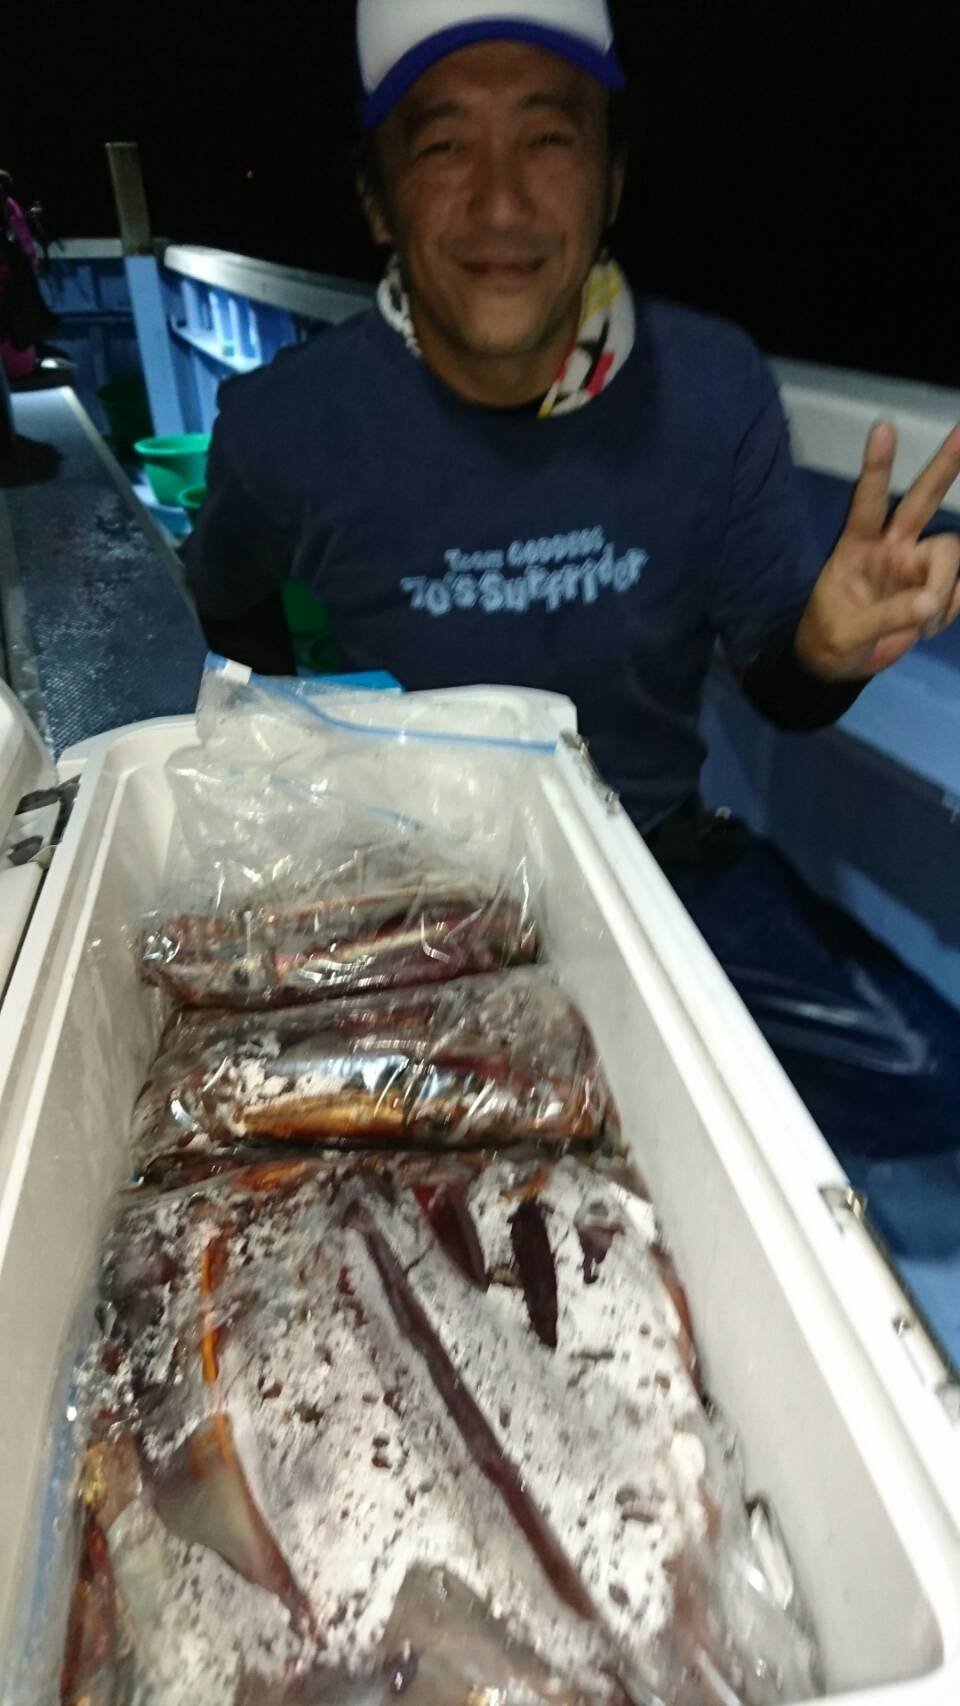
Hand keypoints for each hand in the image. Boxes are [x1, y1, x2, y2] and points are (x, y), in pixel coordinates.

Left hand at [795, 421, 959, 679]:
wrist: (839, 666)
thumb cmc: (830, 639)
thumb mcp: (845, 634)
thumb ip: (886, 617)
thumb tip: (932, 603)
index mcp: (857, 546)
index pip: (867, 501)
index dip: (877, 467)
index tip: (882, 427)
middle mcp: (891, 547)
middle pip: (922, 500)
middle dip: (944, 467)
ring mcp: (916, 566)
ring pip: (950, 551)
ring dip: (946, 586)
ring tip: (923, 625)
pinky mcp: (935, 590)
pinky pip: (959, 590)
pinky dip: (951, 609)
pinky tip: (928, 628)